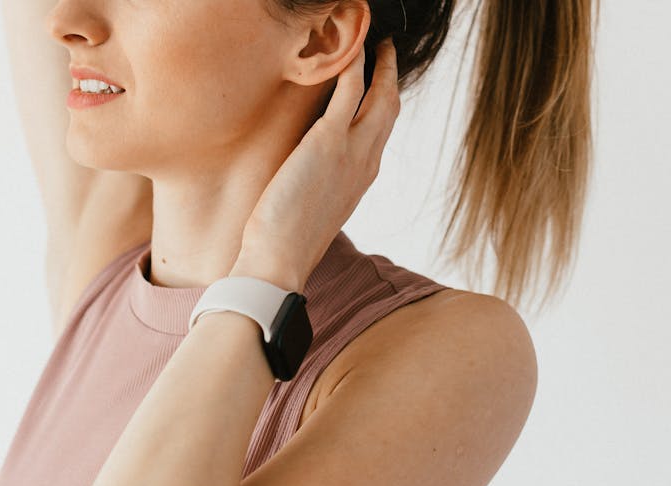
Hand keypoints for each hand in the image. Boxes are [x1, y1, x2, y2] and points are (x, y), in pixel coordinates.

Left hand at [231, 38, 400, 292]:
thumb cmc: (285, 245)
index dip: (383, 106)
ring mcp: (352, 151)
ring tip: (375, 39)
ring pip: (380, 95)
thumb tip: (304, 182)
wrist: (279, 261)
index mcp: (361, 179)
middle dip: (391, 77)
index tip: (379, 87)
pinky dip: (354, 63)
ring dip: (380, 63)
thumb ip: (317, 189)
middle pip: (390, 109)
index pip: (381, 133)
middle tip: (386, 51)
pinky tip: (352, 45)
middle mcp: (366, 163)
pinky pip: (350, 90)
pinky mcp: (328, 141)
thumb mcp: (311, 212)